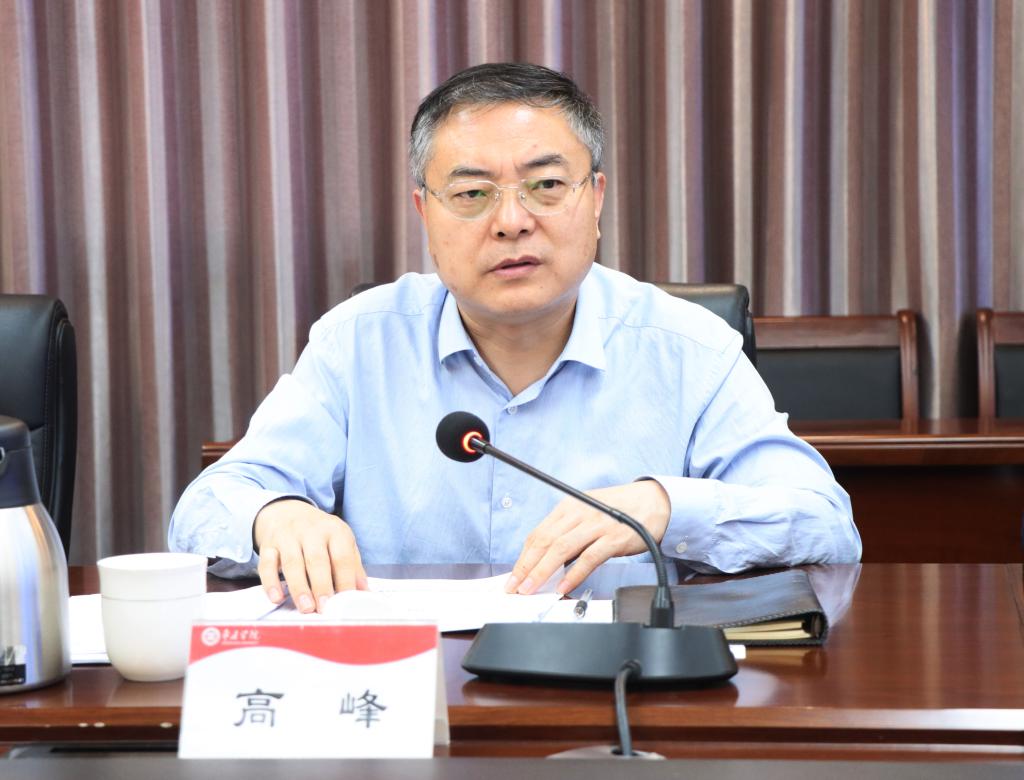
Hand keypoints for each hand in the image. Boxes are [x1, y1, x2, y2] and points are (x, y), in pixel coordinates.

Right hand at [253, 499, 366, 612]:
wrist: (288, 512)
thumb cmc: (320, 534)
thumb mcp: (342, 542)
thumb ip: (353, 566)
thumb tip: (363, 593)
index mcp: (334, 530)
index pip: (342, 556)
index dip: (345, 580)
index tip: (345, 602)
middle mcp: (311, 530)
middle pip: (316, 559)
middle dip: (321, 585)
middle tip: (324, 608)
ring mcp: (288, 536)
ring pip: (292, 562)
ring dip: (299, 587)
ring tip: (306, 607)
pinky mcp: (269, 544)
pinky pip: (266, 563)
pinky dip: (270, 582)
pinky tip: (276, 598)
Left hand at [505, 480, 670, 595]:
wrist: (653, 501)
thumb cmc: (619, 509)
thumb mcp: (587, 513)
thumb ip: (568, 533)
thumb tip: (548, 561)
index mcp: (569, 507)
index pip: (538, 534)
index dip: (523, 557)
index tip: (514, 576)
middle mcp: (579, 513)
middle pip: (545, 542)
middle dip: (526, 567)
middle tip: (515, 587)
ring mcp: (596, 525)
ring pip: (561, 549)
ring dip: (542, 571)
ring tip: (531, 589)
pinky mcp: (613, 538)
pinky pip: (589, 558)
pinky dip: (574, 574)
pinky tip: (563, 586)